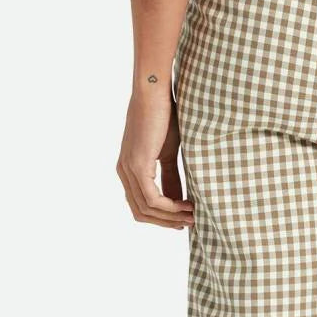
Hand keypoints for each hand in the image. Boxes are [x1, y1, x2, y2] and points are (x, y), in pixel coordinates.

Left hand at [117, 87, 193, 229]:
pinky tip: (186, 205)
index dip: (160, 218)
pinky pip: (153, 199)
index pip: (139, 206)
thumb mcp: (168, 153)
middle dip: (166, 222)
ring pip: (147, 209)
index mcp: (128, 169)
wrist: (155, 93)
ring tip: (193, 216)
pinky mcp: (138, 166)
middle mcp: (124, 172)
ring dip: (171, 217)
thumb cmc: (164, 116)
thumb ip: (171, 177)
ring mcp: (129, 170)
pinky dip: (170, 207)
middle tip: (190, 223)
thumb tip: (179, 200)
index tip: (182, 220)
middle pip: (141, 213)